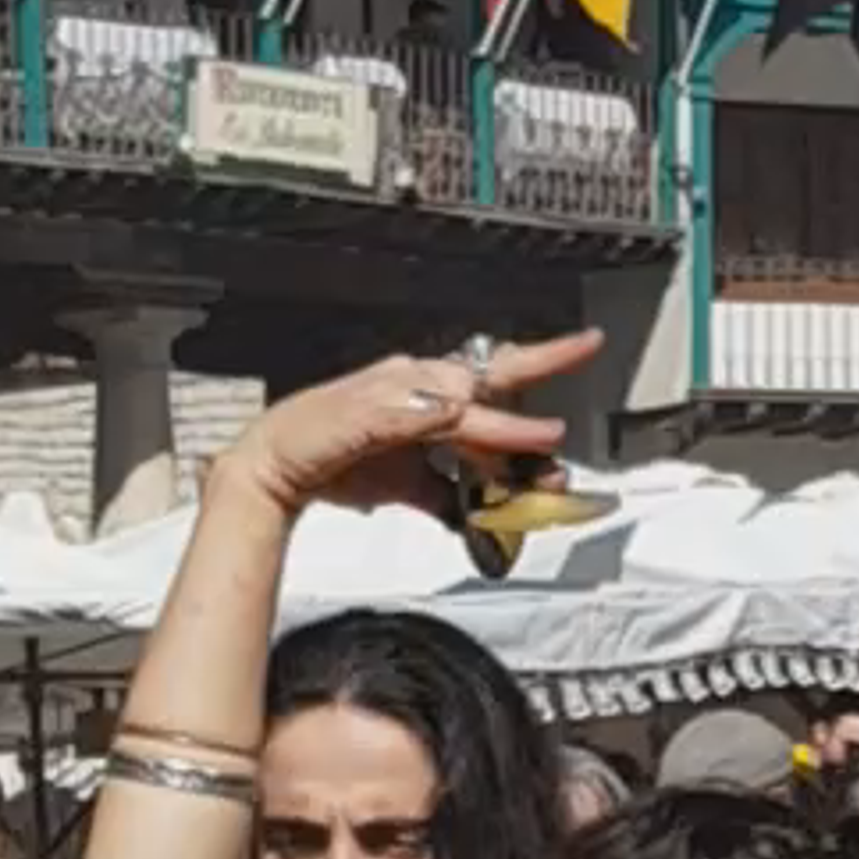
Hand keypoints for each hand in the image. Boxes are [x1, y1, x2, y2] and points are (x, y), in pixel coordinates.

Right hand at [210, 335, 594, 521]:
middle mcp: (415, 379)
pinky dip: (465, 429)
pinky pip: (435, 419)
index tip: (584, 345)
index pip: (490, 375)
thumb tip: (474, 512)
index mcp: (424, 391)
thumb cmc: (335, 463)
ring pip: (469, 401)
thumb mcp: (403, 484)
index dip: (539, 359)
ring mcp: (397, 390)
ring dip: (509, 429)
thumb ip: (443, 492)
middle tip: (584, 363)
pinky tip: (490, 439)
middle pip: (489, 377)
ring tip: (548, 445)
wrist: (274, 467)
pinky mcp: (379, 412)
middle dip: (539, 373)